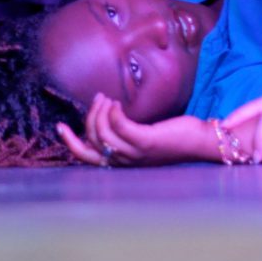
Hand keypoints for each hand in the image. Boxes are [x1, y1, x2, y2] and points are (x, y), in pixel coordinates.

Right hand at [54, 94, 216, 167]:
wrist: (201, 142)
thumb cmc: (173, 138)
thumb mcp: (142, 138)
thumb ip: (125, 134)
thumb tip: (107, 117)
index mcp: (122, 162)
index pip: (87, 158)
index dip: (70, 143)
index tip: (60, 126)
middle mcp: (125, 161)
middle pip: (92, 142)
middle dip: (88, 118)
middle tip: (97, 99)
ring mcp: (135, 153)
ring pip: (103, 133)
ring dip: (100, 111)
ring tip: (108, 98)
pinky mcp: (146, 142)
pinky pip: (120, 126)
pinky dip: (114, 112)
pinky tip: (118, 102)